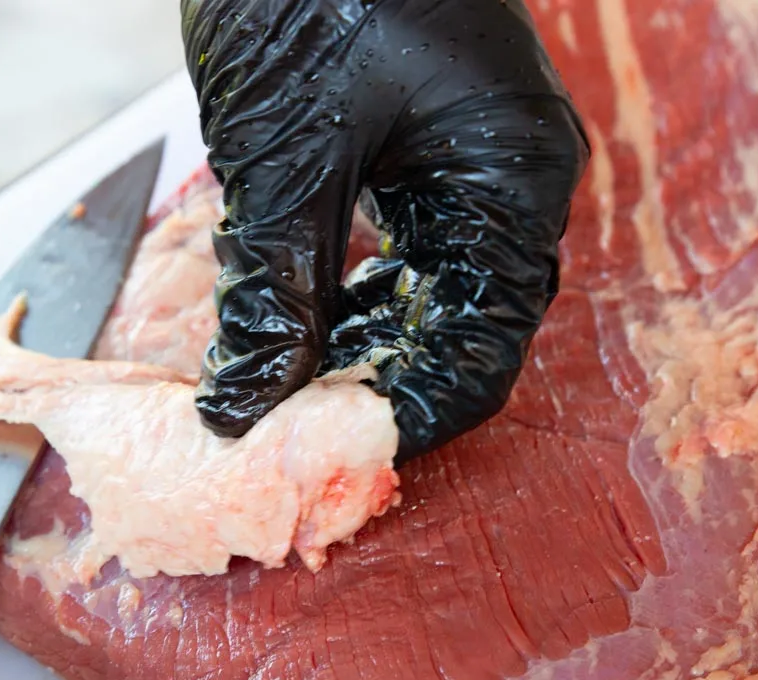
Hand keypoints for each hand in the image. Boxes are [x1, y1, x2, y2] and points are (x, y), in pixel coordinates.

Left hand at [182, 0, 588, 461]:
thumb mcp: (284, 155)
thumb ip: (274, 292)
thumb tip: (246, 405)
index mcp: (511, 180)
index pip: (481, 353)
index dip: (403, 421)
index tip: (323, 461)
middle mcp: (504, 177)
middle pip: (456, 332)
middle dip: (372, 390)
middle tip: (286, 438)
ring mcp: (463, 157)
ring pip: (421, 296)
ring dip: (350, 348)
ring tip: (274, 392)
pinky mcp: (413, 140)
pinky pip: (393, 247)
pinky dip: (342, 292)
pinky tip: (289, 322)